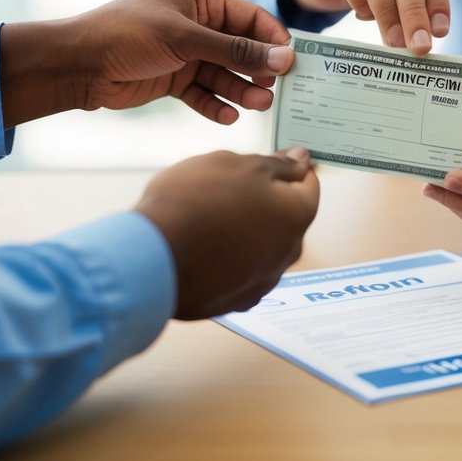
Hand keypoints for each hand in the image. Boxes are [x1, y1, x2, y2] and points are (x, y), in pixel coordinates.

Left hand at [0, 0, 293, 126]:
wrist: (78, 64)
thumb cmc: (128, 36)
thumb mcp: (186, 39)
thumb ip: (235, 50)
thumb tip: (284, 57)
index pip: (250, 18)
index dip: (273, 39)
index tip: (294, 62)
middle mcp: (197, 25)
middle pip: (241, 48)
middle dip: (259, 69)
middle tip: (277, 89)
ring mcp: (185, 53)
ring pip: (225, 73)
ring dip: (242, 90)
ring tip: (259, 106)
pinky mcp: (174, 79)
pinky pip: (204, 93)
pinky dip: (216, 104)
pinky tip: (229, 116)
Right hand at [136, 147, 319, 319]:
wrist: (152, 259)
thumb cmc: (195, 203)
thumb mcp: (239, 164)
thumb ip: (277, 164)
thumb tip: (300, 160)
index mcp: (297, 214)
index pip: (309, 184)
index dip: (289, 168)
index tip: (271, 161)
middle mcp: (289, 252)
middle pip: (285, 217)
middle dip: (264, 200)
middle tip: (228, 188)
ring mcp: (263, 280)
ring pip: (262, 245)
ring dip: (246, 231)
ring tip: (208, 219)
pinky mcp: (235, 300)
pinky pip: (239, 270)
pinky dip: (228, 258)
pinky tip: (203, 248)